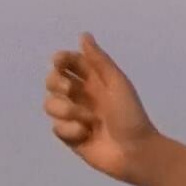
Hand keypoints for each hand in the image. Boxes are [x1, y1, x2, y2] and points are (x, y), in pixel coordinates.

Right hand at [44, 33, 160, 184]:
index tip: (59, 61)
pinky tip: (87, 135)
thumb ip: (99, 61)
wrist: (134, 150)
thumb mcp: (117, 83)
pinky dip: (70, 130)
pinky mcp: (69, 136)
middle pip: (53, 81)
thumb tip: (84, 35)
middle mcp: (82, 96)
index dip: (61, 60)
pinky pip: (56, 127)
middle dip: (56, 83)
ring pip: (51, 104)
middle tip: (70, 89)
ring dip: (66, 110)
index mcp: (95, 81)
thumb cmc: (130, 114)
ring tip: (88, 120)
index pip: (70, 64)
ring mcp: (74, 116)